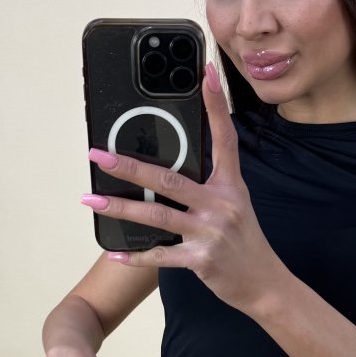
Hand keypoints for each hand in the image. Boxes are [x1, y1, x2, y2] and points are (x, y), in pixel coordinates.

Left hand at [81, 62, 285, 315]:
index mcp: (231, 185)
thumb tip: (170, 168)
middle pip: (169, 179)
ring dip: (120, 208)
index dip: (215, 104)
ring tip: (91, 200)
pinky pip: (161, 256)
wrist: (264, 284)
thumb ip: (208, 185)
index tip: (205, 73)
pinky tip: (114, 252)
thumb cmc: (244, 242)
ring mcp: (211, 231)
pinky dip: (136, 255)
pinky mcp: (201, 259)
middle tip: (99, 156)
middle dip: (129, 166)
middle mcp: (221, 204)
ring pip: (157, 215)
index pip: (224, 137)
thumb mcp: (235, 205)